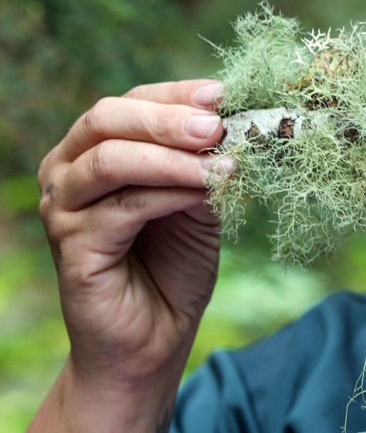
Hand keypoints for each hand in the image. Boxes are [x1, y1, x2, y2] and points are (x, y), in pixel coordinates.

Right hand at [37, 79, 231, 389]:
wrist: (154, 338)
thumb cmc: (175, 265)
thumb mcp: (198, 203)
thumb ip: (205, 165)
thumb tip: (234, 125)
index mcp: (94, 150)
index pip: (131, 101)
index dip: (178, 93)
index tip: (224, 94)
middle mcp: (67, 171)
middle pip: (108, 119)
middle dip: (168, 117)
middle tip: (217, 126)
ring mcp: (63, 208)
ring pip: (111, 159)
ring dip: (173, 157)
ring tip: (222, 162)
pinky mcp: (72, 246)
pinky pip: (124, 207)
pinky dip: (170, 194)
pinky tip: (207, 192)